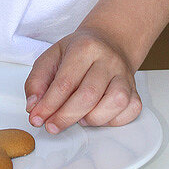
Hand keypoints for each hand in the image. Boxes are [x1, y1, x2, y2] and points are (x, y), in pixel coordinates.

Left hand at [24, 27, 142, 133]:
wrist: (108, 42)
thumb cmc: (78, 52)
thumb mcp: (51, 57)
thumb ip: (37, 81)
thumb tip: (33, 106)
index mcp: (85, 47)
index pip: (65, 82)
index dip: (49, 105)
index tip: (37, 118)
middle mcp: (108, 60)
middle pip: (89, 95)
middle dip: (66, 116)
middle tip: (52, 126)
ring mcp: (124, 75)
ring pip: (115, 102)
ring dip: (93, 118)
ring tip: (80, 117)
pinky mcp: (135, 89)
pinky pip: (130, 110)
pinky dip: (113, 120)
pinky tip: (99, 115)